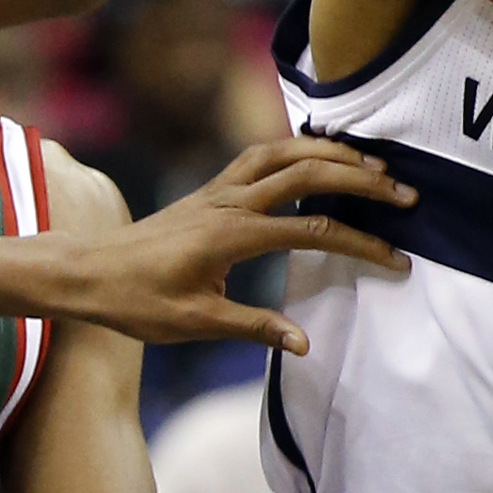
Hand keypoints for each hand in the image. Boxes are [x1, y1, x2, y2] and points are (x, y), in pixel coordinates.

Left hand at [66, 138, 410, 350]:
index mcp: (231, 234)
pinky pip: (260, 155)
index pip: (312, 231)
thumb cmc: (136, 302)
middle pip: (306, 174)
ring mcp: (218, 190)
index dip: (360, 243)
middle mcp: (229, 201)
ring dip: (329, 153)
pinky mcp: (210, 190)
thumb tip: (305, 343)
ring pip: (282, 152)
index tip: (397, 259)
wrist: (87, 270)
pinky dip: (295, 149)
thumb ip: (253, 327)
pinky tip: (315, 156)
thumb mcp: (195, 324)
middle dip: (359, 179)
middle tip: (405, 192)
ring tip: (371, 163)